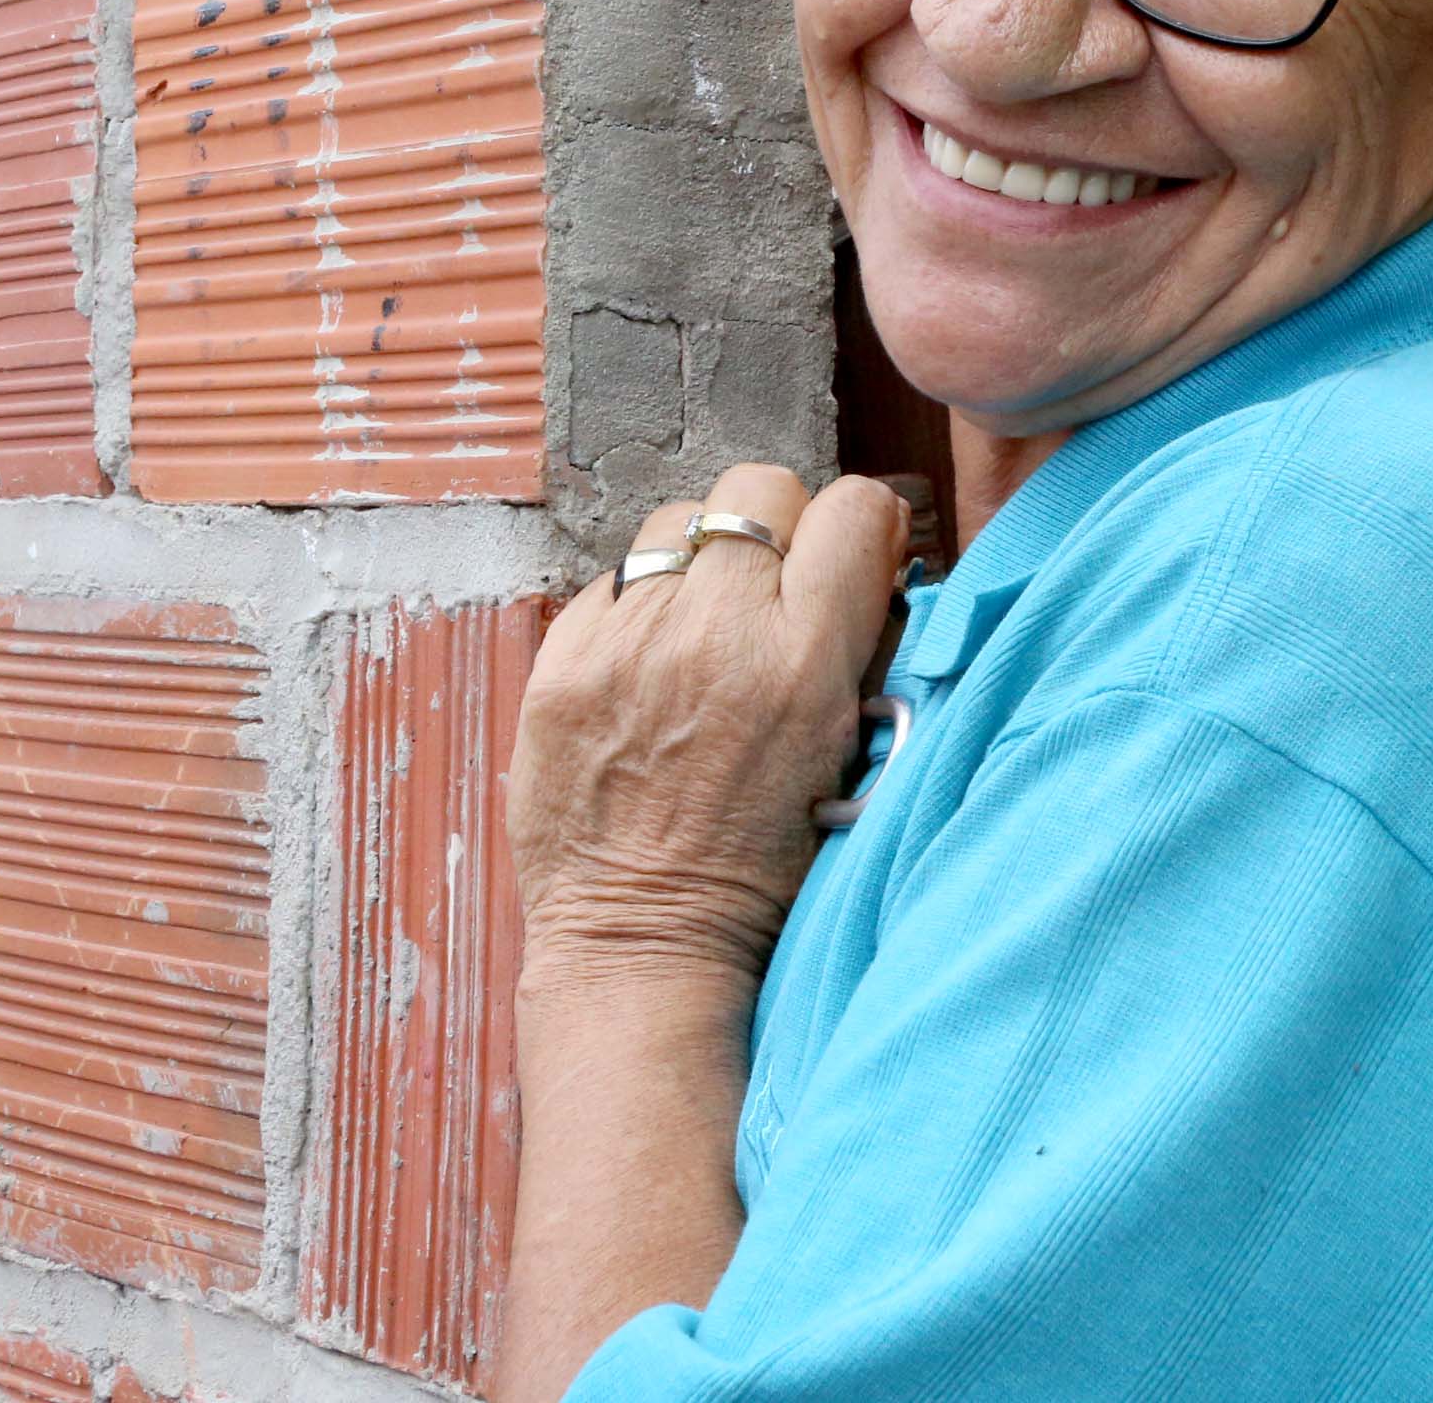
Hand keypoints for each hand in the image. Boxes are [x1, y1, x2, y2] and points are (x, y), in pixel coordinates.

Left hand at [508, 464, 909, 986]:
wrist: (642, 941)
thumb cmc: (761, 872)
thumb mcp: (853, 759)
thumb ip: (862, 651)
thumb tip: (869, 566)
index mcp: (806, 662)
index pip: (851, 509)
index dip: (856, 529)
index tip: (848, 559)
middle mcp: (716, 631)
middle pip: (760, 491)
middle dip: (777, 531)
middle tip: (771, 593)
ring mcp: (630, 639)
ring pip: (679, 521)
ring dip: (701, 563)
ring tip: (702, 632)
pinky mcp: (562, 658)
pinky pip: (613, 581)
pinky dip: (638, 610)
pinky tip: (647, 669)